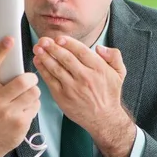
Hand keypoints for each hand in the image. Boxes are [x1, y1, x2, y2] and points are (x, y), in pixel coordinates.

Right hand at [0, 36, 40, 156]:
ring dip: (33, 93)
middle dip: (30, 79)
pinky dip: (33, 106)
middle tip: (29, 82)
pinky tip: (24, 111)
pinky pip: (35, 106)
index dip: (1, 51)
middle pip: (23, 80)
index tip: (9, 39)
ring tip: (26, 98)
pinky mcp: (20, 123)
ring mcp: (8, 113)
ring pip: (33, 93)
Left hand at [32, 36, 135, 156]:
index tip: (59, 38)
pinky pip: (50, 80)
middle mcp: (85, 78)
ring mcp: (73, 88)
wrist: (104, 118)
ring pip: (56, 68)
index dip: (69, 43)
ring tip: (38, 48)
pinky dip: (43, 70)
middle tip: (43, 40)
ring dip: (45, 57)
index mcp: (99, 69)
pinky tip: (38, 61)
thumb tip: (100, 48)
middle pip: (66, 58)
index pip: (81, 51)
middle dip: (53, 47)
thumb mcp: (119, 73)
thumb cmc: (109, 94)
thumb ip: (113, 56)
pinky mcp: (62, 96)